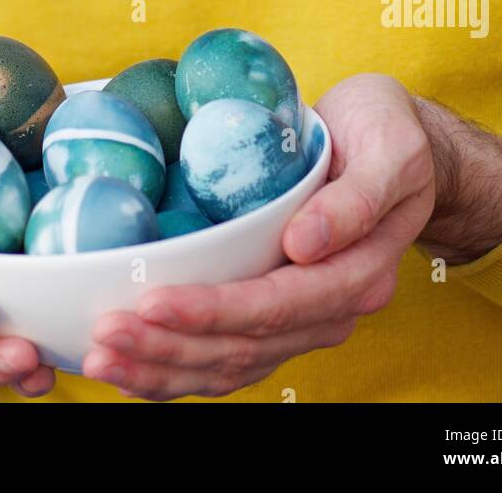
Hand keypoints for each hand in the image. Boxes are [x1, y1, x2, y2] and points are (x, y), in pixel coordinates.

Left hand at [82, 73, 434, 400]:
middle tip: (104, 337)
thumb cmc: (389, 132)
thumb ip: (354, 200)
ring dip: (163, 368)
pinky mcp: (281, 310)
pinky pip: (229, 354)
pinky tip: (132, 363)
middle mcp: (332, 309)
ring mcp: (306, 317)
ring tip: (102, 357)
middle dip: (169, 348)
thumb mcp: (389, 151)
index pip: (275, 306)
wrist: (399, 140)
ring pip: (231, 363)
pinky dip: (177, 365)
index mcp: (358, 272)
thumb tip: (302, 245)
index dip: (211, 311)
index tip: (152, 303)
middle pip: (245, 347)